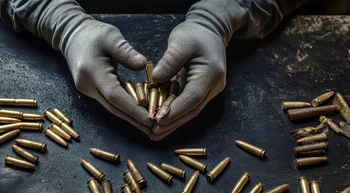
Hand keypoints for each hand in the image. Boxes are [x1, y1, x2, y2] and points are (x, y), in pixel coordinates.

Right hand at [65, 20, 152, 133]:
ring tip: (150, 123)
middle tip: (154, 127)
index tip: (150, 117)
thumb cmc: (93, 33)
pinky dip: (124, 107)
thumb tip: (144, 65)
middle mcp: (87, 85)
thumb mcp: (111, 36)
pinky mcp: (91, 90)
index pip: (115, 96)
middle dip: (134, 119)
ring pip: (111, 107)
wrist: (71, 35)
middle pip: (113, 107)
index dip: (133, 109)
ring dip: (130, 116)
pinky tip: (138, 112)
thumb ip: (127, 52)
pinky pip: (109, 101)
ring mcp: (87, 89)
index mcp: (92, 71)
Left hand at [148, 0, 243, 140]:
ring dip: (174, 123)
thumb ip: (170, 61)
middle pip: (192, 109)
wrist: (209, 30)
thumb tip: (155, 80)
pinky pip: (189, 105)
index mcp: (211, 73)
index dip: (175, 110)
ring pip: (191, 111)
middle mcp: (214, 86)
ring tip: (155, 133)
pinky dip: (176, 115)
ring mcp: (210, 90)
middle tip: (153, 131)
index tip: (157, 119)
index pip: (192, 97)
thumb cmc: (195, 33)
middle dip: (173, 122)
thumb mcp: (180, 42)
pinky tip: (163, 123)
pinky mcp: (203, 90)